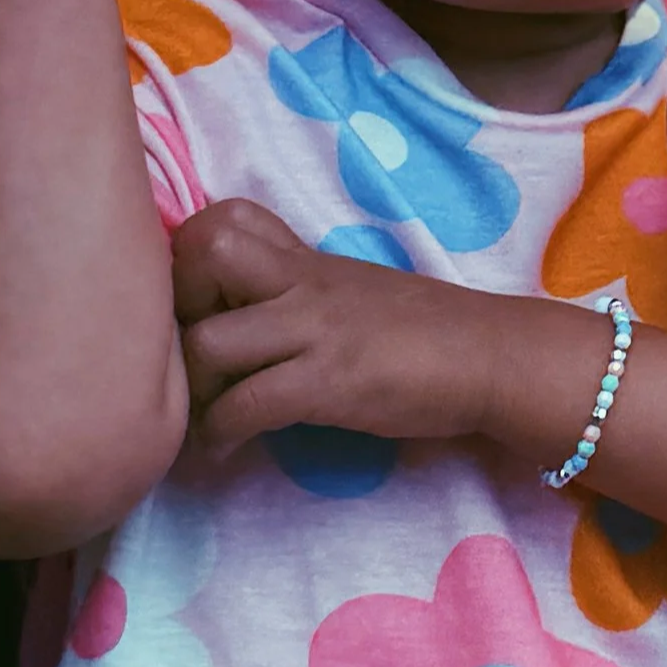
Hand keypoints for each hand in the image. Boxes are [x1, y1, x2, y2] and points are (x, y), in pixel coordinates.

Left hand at [172, 199, 534, 453]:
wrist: (491, 357)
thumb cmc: (427, 332)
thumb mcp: (351, 291)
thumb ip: (298, 292)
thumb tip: (242, 317)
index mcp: (306, 259)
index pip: (221, 219)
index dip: (189, 261)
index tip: (198, 309)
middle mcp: (303, 282)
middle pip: (200, 254)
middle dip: (174, 310)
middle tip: (189, 357)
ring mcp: (315, 330)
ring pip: (208, 341)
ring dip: (191, 388)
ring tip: (203, 414)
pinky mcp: (329, 382)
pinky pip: (247, 404)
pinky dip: (222, 433)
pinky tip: (227, 447)